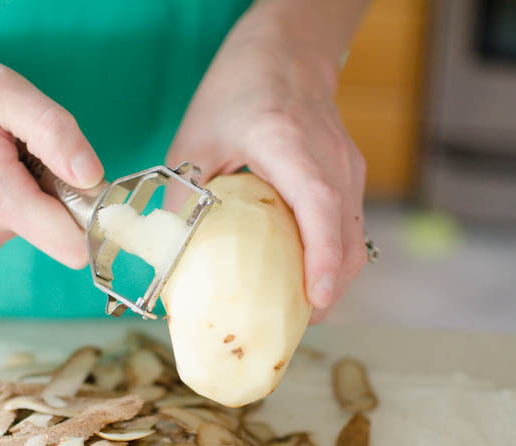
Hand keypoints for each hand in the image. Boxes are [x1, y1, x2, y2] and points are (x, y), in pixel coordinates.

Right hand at [0, 46, 102, 266]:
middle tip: (24, 150)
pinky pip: (20, 221)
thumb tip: (95, 178)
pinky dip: (17, 194)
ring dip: (36, 188)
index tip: (83, 176)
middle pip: (62, 230)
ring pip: (41, 224)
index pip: (74, 244)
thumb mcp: (1, 88)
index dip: (94, 213)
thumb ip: (55, 133)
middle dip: (60, 191)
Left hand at [167, 0, 367, 322]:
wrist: (287, 50)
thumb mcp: (195, 139)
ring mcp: (347, 165)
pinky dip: (333, 257)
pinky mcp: (349, 174)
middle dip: (327, 287)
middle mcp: (329, 156)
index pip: (319, 205)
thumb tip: (162, 258)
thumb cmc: (238, 89)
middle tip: (294, 326)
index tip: (315, 299)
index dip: (321, 256)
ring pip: (353, 236)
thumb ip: (179, 196)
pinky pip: (348, 226)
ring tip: (298, 310)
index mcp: (287, 142)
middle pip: (345, 235)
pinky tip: (305, 275)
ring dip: (332, 278)